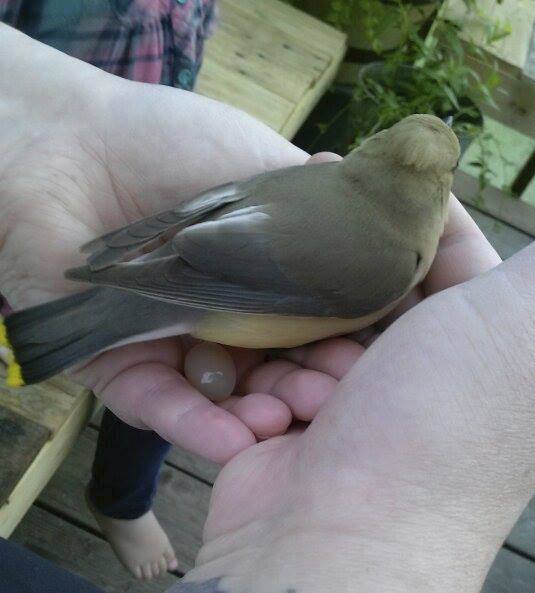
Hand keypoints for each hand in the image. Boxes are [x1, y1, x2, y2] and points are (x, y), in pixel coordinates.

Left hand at [0, 24, 338, 461]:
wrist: (69, 140)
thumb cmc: (171, 144)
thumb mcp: (269, 170)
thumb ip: (328, 211)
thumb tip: (397, 243)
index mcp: (263, 282)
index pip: (317, 330)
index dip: (346, 349)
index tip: (380, 365)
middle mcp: (225, 324)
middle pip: (274, 376)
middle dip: (305, 395)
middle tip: (332, 406)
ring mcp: (173, 349)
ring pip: (221, 402)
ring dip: (255, 419)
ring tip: (282, 425)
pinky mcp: (119, 367)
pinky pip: (156, 406)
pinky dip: (192, 424)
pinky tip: (233, 441)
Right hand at [43, 224, 534, 592]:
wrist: (337, 548)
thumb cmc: (439, 426)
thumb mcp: (520, 324)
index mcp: (481, 356)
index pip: (446, 258)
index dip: (406, 212)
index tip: (353, 171)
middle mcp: (424, 386)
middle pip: (368, 292)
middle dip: (334, 268)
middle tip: (289, 230)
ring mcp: (353, 414)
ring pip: (310, 329)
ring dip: (293, 330)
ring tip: (277, 331)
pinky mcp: (291, 436)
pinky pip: (268, 376)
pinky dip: (263, 378)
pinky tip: (258, 388)